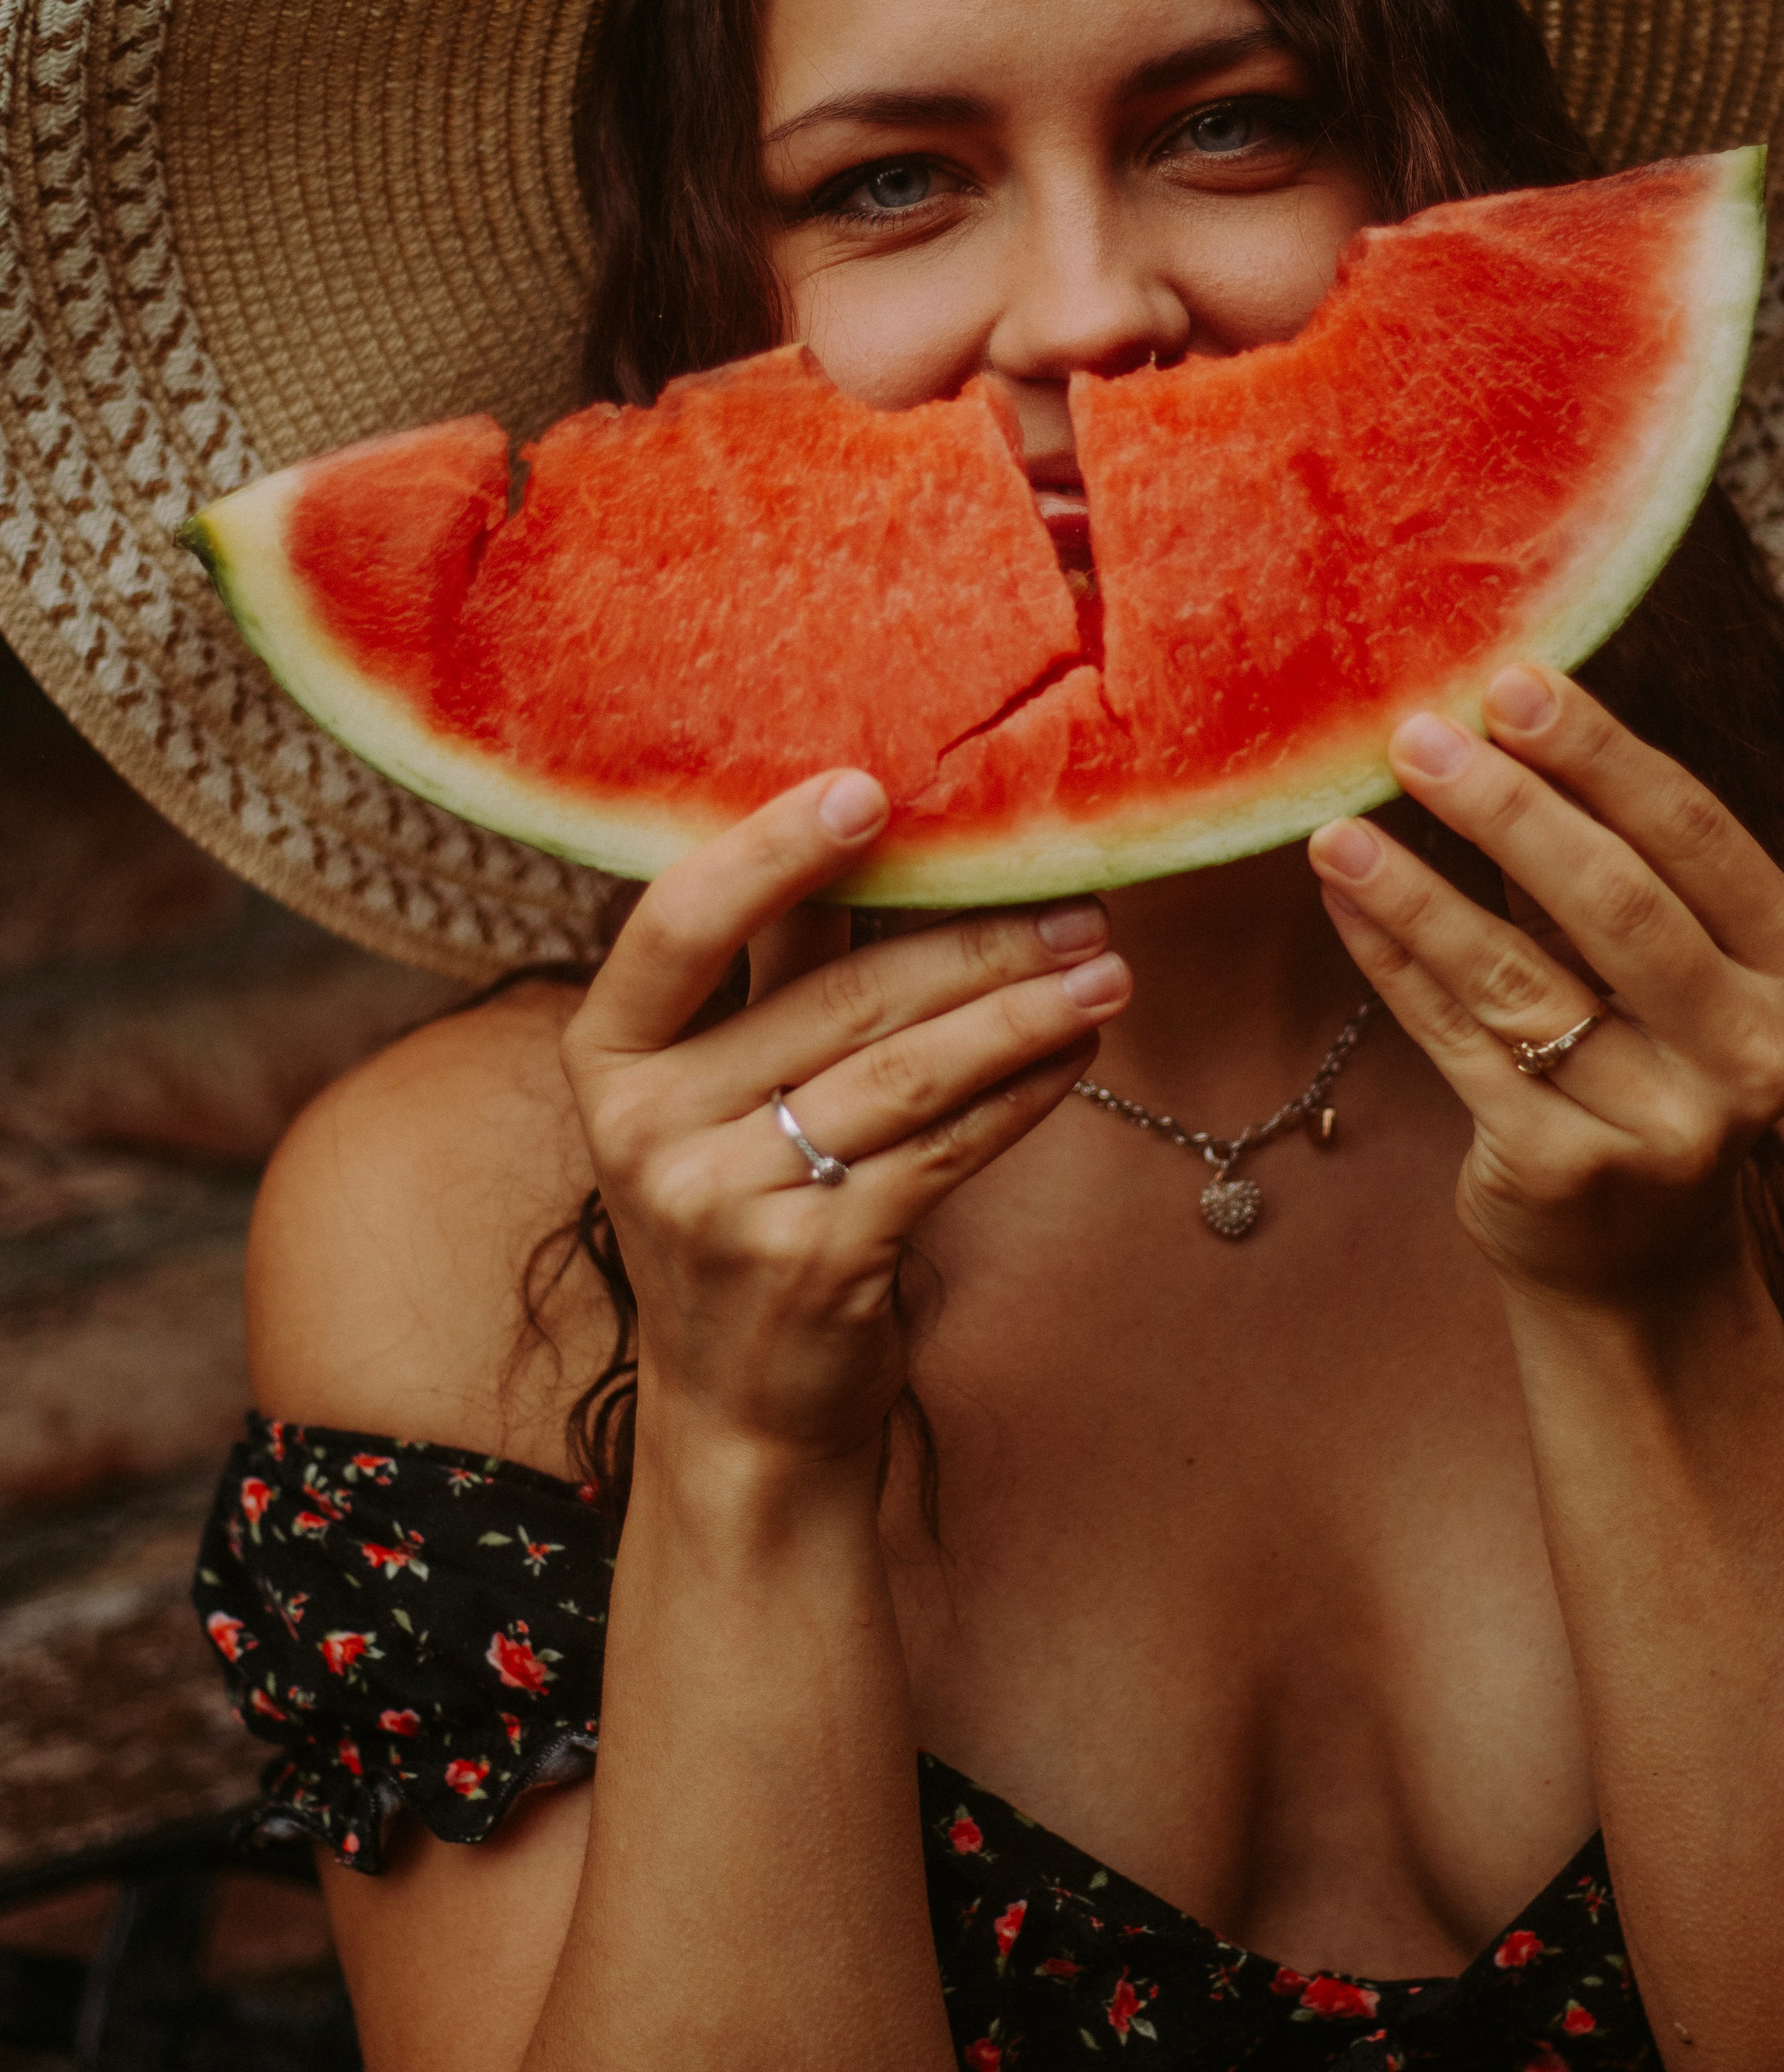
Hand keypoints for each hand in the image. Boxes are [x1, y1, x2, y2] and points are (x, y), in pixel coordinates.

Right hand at [561, 768, 1129, 1470]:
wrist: (741, 1407)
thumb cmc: (741, 1202)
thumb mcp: (712, 1087)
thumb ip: (770, 965)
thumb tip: (874, 813)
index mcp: (606, 1051)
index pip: (681, 923)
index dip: (773, 851)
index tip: (869, 789)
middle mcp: (644, 1126)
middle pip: (834, 998)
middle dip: (972, 940)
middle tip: (1076, 901)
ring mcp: (724, 1201)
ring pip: (904, 1072)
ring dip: (1020, 1012)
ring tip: (1106, 972)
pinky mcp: (816, 1261)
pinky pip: (943, 1152)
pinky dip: (1021, 1095)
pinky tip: (1075, 1056)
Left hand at [1307, 666, 1783, 1303]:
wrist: (1639, 1270)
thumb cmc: (1643, 1075)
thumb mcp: (1666, 977)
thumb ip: (1609, 871)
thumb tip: (1500, 725)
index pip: (1695, 839)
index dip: (1602, 756)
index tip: (1514, 682)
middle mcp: (1746, 1051)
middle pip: (1615, 902)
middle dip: (1510, 807)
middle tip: (1418, 733)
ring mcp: (1661, 1122)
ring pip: (1519, 977)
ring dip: (1419, 888)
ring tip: (1338, 824)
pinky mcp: (1563, 1170)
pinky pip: (1456, 1041)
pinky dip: (1393, 960)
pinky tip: (1345, 900)